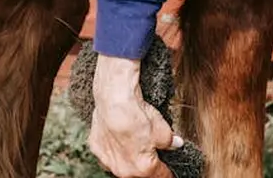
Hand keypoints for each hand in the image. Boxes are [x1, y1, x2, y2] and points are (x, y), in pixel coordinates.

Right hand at [88, 55, 182, 176]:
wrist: (114, 101)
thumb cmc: (136, 116)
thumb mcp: (163, 130)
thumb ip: (170, 142)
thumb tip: (175, 144)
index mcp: (143, 168)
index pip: (161, 175)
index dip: (168, 172)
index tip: (170, 170)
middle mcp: (124, 170)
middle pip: (140, 173)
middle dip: (148, 164)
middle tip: (152, 151)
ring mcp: (108, 161)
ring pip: (123, 165)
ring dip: (130, 158)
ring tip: (136, 142)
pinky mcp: (96, 148)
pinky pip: (109, 153)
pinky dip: (115, 148)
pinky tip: (120, 137)